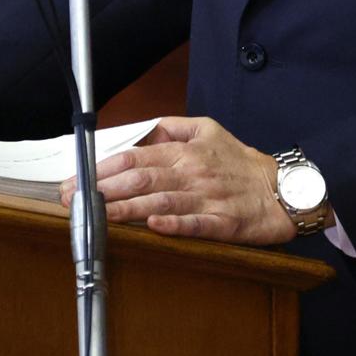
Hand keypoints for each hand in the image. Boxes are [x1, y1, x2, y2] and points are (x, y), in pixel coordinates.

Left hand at [65, 116, 309, 244]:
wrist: (282, 189)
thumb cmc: (238, 161)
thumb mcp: (205, 130)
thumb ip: (168, 128)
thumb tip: (133, 133)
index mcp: (185, 149)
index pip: (135, 156)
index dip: (102, 168)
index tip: (76, 178)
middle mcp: (193, 171)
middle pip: (142, 179)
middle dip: (103, 190)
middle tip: (72, 201)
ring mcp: (208, 198)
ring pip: (162, 202)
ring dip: (127, 210)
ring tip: (98, 218)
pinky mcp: (225, 223)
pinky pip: (197, 224)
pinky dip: (175, 225)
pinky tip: (153, 228)